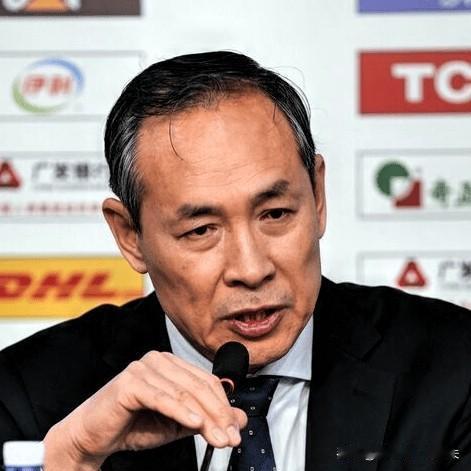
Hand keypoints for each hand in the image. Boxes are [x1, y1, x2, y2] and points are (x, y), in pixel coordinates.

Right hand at [43, 351, 246, 469]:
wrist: (93, 437)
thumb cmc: (133, 426)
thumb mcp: (178, 424)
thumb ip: (206, 418)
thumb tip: (239, 419)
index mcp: (171, 364)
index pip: (206, 381)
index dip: (224, 406)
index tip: (235, 430)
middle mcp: (159, 360)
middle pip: (199, 386)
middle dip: (218, 415)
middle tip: (231, 438)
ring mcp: (143, 368)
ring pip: (184, 393)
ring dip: (206, 419)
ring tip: (219, 438)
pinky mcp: (130, 382)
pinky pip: (162, 398)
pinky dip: (182, 412)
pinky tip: (197, 424)